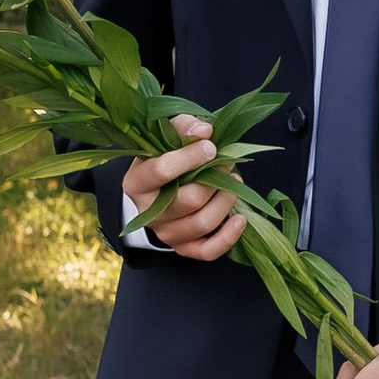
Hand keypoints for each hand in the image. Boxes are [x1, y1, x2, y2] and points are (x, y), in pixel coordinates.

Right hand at [123, 110, 242, 261]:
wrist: (158, 189)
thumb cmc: (165, 158)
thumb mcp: (168, 136)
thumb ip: (184, 127)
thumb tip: (205, 131)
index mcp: (137, 182)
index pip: (161, 171)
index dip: (190, 158)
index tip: (211, 147)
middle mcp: (148, 212)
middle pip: (189, 200)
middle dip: (216, 180)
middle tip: (228, 165)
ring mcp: (165, 232)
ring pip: (202, 223)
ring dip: (226, 202)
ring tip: (235, 184)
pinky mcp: (183, 247)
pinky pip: (207, 251)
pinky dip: (228, 237)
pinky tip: (241, 219)